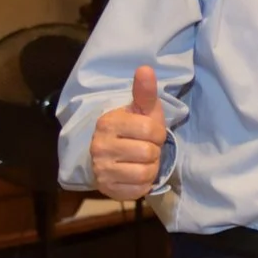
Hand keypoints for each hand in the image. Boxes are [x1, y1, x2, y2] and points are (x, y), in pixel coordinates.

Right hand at [89, 66, 169, 199]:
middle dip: (154, 151)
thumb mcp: (142, 110)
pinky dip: (143, 183)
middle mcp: (99, 145)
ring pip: (145, 172)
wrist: (112, 156)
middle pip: (149, 153)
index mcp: (108, 122)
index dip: (158, 133)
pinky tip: (135, 174)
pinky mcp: (106, 188)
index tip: (150, 133)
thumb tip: (145, 68)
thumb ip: (145, 91)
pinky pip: (139, 189)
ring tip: (141, 161)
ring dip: (150, 168)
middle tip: (144, 148)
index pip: (151, 130)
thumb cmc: (133, 129)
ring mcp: (101, 168)